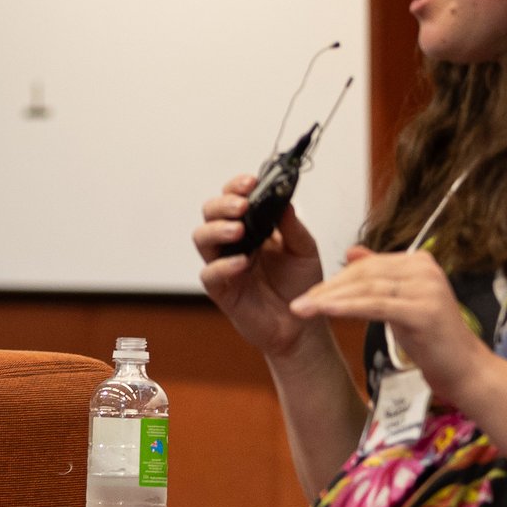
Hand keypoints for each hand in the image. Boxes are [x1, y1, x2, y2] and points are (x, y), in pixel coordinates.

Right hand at [192, 174, 337, 363]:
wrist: (301, 324)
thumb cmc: (299, 285)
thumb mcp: (304, 249)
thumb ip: (292, 226)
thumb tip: (283, 199)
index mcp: (252, 226)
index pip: (234, 198)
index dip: (237, 187)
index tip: (251, 182)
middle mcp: (233, 242)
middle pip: (210, 212)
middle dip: (223, 204)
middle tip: (242, 205)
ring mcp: (223, 264)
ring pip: (202, 238)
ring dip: (217, 229)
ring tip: (238, 230)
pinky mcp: (221, 290)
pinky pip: (210, 274)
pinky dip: (223, 266)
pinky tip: (242, 263)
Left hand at [294, 248, 489, 404]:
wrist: (464, 369)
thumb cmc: (431, 339)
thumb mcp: (401, 302)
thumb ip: (379, 276)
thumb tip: (351, 252)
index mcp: (419, 262)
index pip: (368, 266)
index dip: (335, 279)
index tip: (308, 294)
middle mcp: (425, 269)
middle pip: (365, 274)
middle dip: (328, 288)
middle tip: (298, 302)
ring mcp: (427, 289)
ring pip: (367, 288)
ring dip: (331, 299)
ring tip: (302, 309)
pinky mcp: (423, 311)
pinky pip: (377, 306)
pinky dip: (348, 308)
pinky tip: (325, 311)